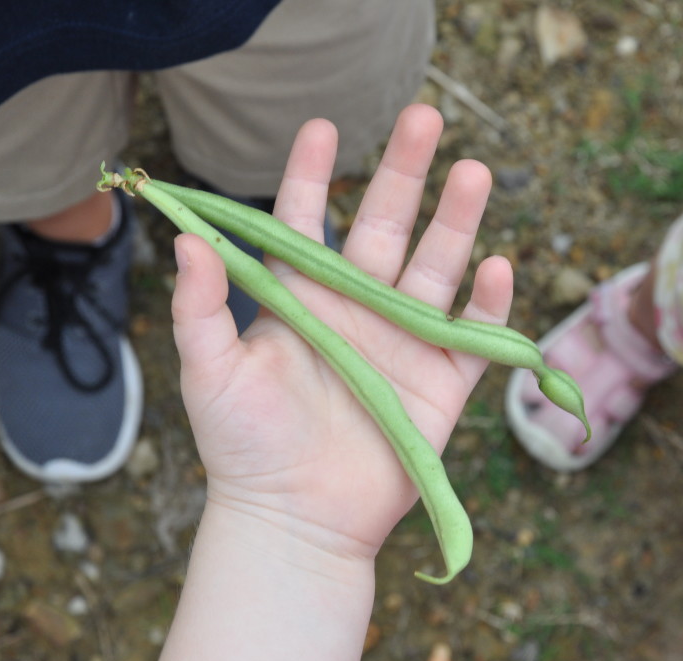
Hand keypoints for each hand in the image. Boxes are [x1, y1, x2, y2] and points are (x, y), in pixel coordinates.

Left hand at [171, 102, 504, 568]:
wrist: (294, 522)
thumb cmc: (243, 448)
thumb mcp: (211, 373)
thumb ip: (200, 307)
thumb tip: (185, 235)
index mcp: (302, 299)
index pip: (307, 221)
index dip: (314, 174)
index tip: (323, 126)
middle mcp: (356, 309)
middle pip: (386, 227)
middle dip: (405, 173)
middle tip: (425, 117)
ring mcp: (402, 343)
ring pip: (437, 269)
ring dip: (456, 222)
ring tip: (473, 173)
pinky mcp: (441, 385)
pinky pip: (474, 338)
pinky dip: (489, 305)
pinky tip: (496, 266)